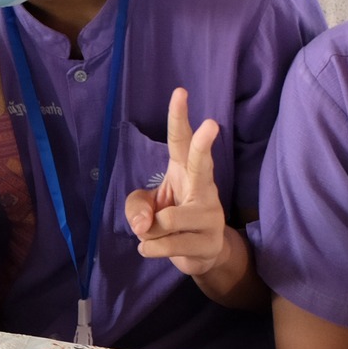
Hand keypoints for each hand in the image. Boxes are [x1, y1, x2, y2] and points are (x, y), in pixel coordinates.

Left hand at [124, 88, 229, 277]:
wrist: (200, 256)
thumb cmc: (170, 221)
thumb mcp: (144, 207)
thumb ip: (136, 207)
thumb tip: (145, 225)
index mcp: (185, 170)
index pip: (181, 140)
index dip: (179, 117)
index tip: (180, 92)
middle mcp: (204, 188)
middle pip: (201, 164)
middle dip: (203, 145)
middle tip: (211, 124)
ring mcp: (211, 216)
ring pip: (166, 220)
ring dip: (150, 232)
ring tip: (156, 234)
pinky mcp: (210, 243)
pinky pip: (168, 245)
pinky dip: (152, 249)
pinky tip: (158, 248)